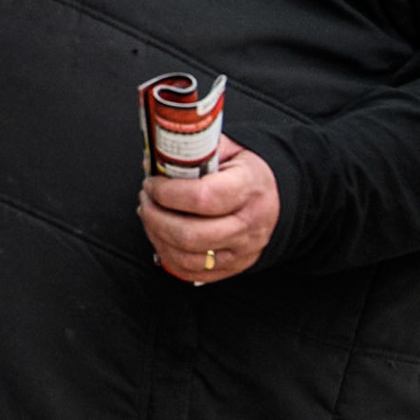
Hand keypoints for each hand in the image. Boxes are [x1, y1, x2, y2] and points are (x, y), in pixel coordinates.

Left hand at [138, 136, 279, 282]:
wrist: (273, 195)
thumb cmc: (242, 170)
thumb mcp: (225, 148)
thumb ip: (192, 151)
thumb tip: (153, 160)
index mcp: (248, 188)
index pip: (202, 198)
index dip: (167, 192)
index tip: (151, 183)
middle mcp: (249, 224)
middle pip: (190, 234)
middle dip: (155, 216)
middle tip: (146, 199)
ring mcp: (243, 251)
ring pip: (187, 257)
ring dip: (156, 236)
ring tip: (149, 215)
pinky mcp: (233, 267)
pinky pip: (191, 272)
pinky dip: (167, 255)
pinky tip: (159, 235)